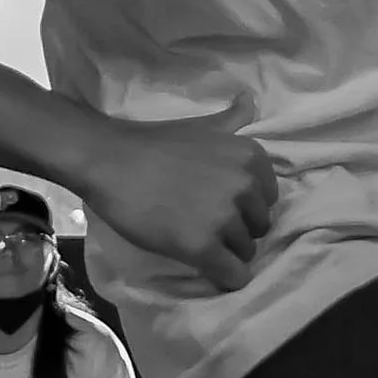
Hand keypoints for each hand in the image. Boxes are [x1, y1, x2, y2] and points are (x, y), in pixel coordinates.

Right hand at [83, 106, 279, 292]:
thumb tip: (250, 98)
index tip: (218, 204)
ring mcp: (226, 219)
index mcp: (252, 158)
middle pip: (258, 227)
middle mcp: (246, 187)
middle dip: (237, 230)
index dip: (244, 206)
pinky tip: (211, 272)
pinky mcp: (204, 248)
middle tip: (204, 224)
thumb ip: (233, 119)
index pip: (268, 199)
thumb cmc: (155, 143)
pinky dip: (225, 278)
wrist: (109, 161)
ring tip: (196, 241)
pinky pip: (233, 276)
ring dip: (226, 252)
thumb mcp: (204, 125)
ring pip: (245, 252)